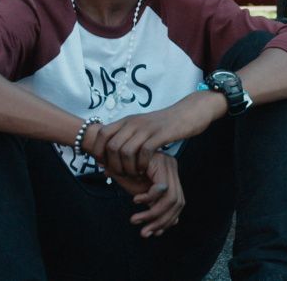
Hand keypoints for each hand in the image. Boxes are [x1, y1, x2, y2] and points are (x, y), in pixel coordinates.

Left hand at [90, 93, 223, 176]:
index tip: (105, 164)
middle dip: (113, 165)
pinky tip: (146, 169)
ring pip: (126, 151)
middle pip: (111, 146)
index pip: (102, 134)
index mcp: (127, 120)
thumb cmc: (164, 124)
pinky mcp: (161, 134)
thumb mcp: (141, 125)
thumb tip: (107, 153)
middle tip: (121, 174)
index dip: (99, 151)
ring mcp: (147, 128)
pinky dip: (142, 165)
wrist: (188, 112)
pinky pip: (144, 152)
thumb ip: (126, 136)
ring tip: (134, 174)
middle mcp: (134, 122)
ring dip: (127, 168)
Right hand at [106, 152, 184, 237]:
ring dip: (152, 214)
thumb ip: (158, 205)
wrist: (110, 154)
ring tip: (135, 220)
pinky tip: (135, 200)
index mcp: (171, 175)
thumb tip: (176, 223)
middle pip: (177, 202)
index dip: (168, 220)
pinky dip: (149, 198)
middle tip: (144, 233)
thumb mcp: (143, 193)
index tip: (153, 232)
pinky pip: (161, 187)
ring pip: (170, 198)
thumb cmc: (126, 173)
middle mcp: (173, 168)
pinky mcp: (159, 162)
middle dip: (161, 222)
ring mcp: (168, 164)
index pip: (178, 203)